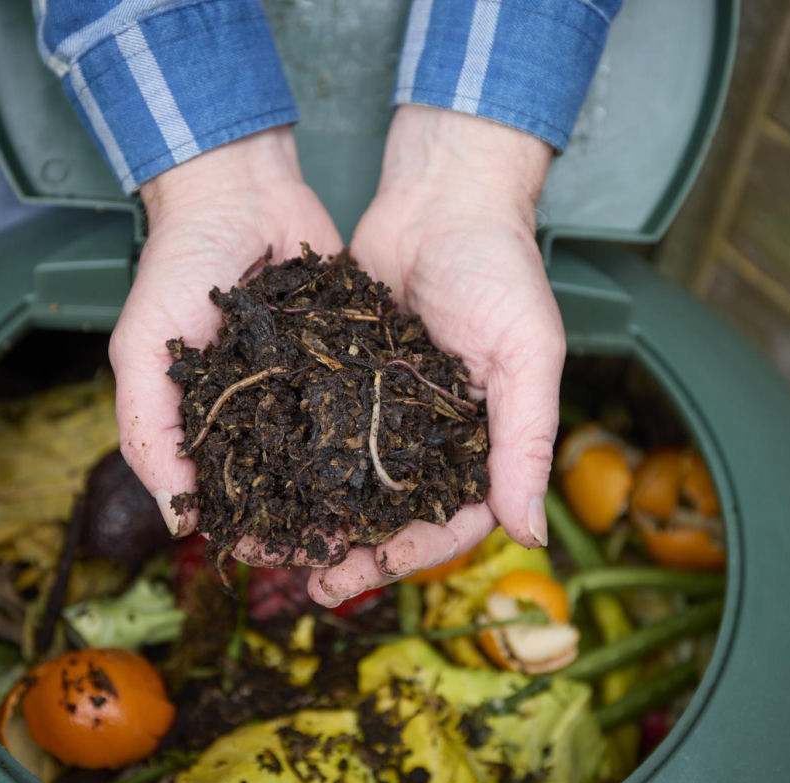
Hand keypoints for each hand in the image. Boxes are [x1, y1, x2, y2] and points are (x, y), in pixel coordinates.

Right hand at [111, 128, 342, 540]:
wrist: (240, 193)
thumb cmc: (179, 266)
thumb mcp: (142, 348)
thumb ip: (147, 428)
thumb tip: (178, 517)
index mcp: (213, 425)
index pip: (232, 497)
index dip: (251, 531)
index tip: (278, 555)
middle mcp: (264, 414)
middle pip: (291, 487)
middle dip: (312, 522)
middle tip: (344, 549)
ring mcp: (310, 388)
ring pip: (335, 457)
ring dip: (354, 492)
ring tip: (381, 523)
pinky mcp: (349, 359)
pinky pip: (367, 405)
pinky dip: (383, 433)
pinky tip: (406, 462)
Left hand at [309, 106, 564, 605]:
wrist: (444, 198)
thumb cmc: (501, 267)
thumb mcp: (528, 353)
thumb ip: (527, 441)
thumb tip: (530, 536)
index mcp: (482, 442)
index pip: (449, 521)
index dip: (406, 556)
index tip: (356, 578)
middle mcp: (433, 436)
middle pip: (391, 513)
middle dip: (351, 551)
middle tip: (304, 578)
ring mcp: (387, 409)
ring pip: (350, 481)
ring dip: (314, 515)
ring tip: (268, 543)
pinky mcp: (348, 378)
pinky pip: (320, 430)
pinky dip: (294, 459)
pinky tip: (259, 479)